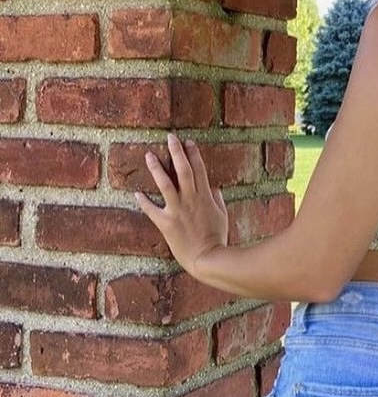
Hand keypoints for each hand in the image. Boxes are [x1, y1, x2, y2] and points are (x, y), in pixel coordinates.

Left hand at [135, 133, 228, 278]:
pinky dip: (144, 201)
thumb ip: (217, 199)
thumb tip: (215, 188)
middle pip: (183, 170)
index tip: (188, 142)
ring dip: (157, 168)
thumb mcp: (222, 215)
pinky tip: (136, 193)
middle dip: (177, 152)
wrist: (208, 258)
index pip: (199, 169)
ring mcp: (178, 210)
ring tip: (149, 155)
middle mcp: (191, 200)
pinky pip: (152, 210)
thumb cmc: (217, 238)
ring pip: (166, 184)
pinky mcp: (167, 223)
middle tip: (170, 138)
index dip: (194, 154)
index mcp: (206, 197)